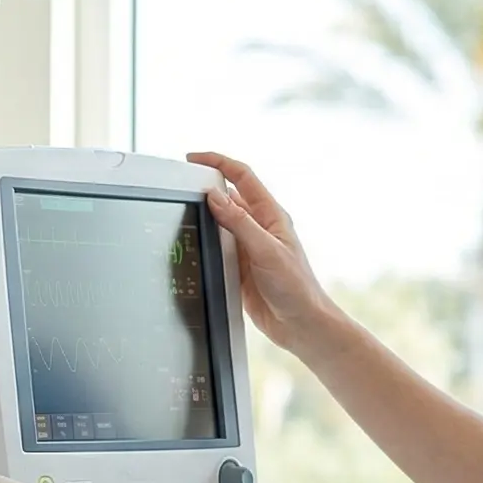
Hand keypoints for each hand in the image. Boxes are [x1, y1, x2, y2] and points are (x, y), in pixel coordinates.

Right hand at [189, 151, 343, 356]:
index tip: (194, 158)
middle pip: (228, 197)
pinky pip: (216, 247)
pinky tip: (193, 244)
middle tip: (181, 186)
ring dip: (203, 216)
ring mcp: (248, 247)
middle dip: (206, 187)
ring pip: (219, 222)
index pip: (242, 177)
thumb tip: (215, 196)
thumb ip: (240, 223)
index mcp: (271, 216)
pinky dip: (204, 242)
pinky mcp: (239, 267)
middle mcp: (259, 227)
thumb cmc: (296, 288)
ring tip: (182, 213)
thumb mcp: (266, 251)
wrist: (301, 325)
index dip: (219, 162)